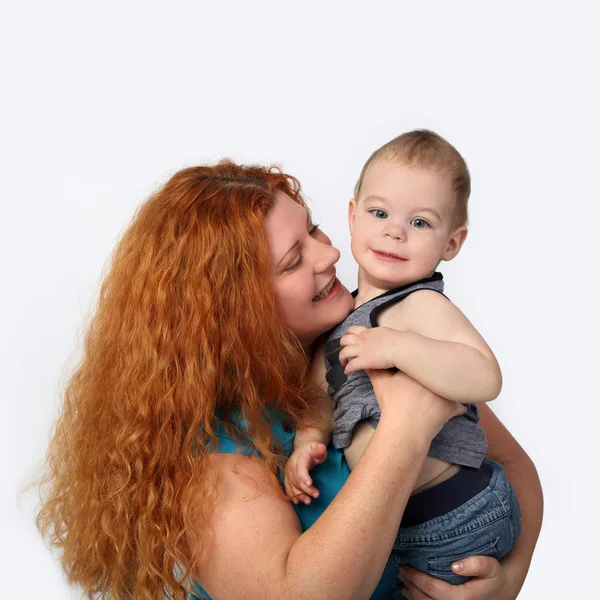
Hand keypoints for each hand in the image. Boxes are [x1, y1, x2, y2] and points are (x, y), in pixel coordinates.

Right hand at [283, 441, 327, 504]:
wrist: (303, 449)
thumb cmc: (313, 450)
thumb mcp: (318, 448)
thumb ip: (320, 450)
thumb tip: (321, 448)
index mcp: (300, 457)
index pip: (300, 468)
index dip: (304, 476)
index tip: (310, 484)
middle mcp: (291, 465)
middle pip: (297, 479)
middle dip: (306, 489)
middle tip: (316, 495)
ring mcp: (288, 472)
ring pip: (292, 485)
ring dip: (299, 494)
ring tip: (308, 501)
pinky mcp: (287, 477)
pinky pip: (288, 487)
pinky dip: (292, 495)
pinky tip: (297, 501)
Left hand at [339, 326, 398, 373]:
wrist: (400, 347)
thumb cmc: (398, 340)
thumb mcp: (385, 331)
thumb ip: (378, 334)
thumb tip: (380, 336)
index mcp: (367, 332)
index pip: (352, 330)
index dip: (347, 334)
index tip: (347, 337)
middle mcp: (362, 340)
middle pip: (344, 340)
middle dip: (342, 345)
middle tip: (344, 350)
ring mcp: (361, 351)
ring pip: (344, 353)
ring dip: (341, 358)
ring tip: (343, 363)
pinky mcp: (363, 361)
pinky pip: (351, 366)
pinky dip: (347, 369)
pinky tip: (347, 372)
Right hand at [368, 369, 464, 440]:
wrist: (404, 428)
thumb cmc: (392, 405)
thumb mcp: (380, 385)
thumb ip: (375, 371)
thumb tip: (366, 363)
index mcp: (418, 368)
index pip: (422, 362)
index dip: (420, 366)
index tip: (419, 370)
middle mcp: (435, 377)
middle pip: (438, 371)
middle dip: (437, 373)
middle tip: (432, 379)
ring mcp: (445, 391)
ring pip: (450, 386)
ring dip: (449, 389)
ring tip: (444, 392)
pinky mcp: (452, 406)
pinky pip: (459, 405)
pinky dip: (456, 407)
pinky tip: (454, 408)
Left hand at [399, 556, 513, 599]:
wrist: (501, 591)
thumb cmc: (494, 576)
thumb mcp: (491, 566)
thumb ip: (476, 563)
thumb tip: (455, 565)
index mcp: (462, 599)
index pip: (431, 589)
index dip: (415, 577)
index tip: (405, 565)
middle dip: (410, 585)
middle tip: (400, 570)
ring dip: (411, 594)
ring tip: (403, 579)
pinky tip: (410, 591)